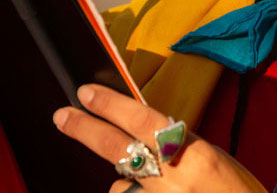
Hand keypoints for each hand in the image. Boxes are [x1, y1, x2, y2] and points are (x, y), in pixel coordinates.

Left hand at [53, 84, 266, 192]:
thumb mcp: (213, 161)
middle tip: (62, 115)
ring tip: (158, 188)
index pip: (143, 122)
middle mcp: (173, 180)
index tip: (86, 93)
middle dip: (86, 130)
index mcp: (193, 155)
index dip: (111, 106)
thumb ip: (178, 148)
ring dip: (128, 183)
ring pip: (121, 185)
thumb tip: (145, 139)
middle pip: (118, 148)